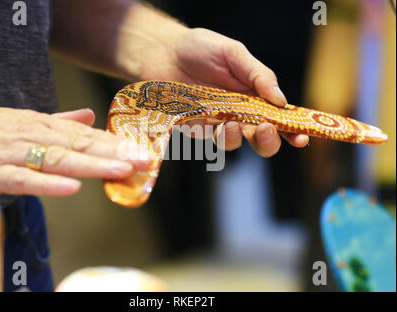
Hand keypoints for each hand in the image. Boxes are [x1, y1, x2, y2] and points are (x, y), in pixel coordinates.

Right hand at [0, 108, 150, 196]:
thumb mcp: (23, 121)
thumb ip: (58, 121)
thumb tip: (89, 116)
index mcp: (41, 125)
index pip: (85, 134)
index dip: (115, 142)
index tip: (142, 148)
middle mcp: (32, 135)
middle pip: (78, 144)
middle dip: (114, 152)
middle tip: (144, 159)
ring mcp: (14, 154)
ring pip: (58, 159)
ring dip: (91, 164)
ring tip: (121, 169)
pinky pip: (25, 180)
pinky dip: (49, 184)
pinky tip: (73, 187)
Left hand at [140, 28, 308, 156]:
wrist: (163, 51)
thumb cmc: (201, 49)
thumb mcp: (234, 54)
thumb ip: (258, 75)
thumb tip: (282, 100)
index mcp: (255, 96)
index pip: (279, 118)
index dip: (293, 130)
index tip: (301, 137)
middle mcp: (239, 113)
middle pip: (261, 139)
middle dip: (268, 141)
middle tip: (264, 129)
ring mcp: (216, 122)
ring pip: (233, 143)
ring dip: (235, 138)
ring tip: (229, 124)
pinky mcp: (194, 127)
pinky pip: (206, 139)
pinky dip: (209, 134)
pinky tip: (206, 121)